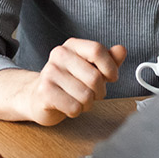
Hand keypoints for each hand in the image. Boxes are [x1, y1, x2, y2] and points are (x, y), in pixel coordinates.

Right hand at [0, 39, 125, 125]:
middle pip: (94, 77)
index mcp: (72, 46)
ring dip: (87, 103)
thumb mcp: (89, 68)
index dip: (110, 67)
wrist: (37, 97)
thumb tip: (121, 50)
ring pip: (86, 95)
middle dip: (99, 92)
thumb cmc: (68, 82)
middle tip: (92, 94)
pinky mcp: (45, 92)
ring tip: (78, 99)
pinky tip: (68, 106)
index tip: (111, 77)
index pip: (97, 50)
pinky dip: (76, 111)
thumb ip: (107, 59)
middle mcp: (59, 55)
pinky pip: (74, 107)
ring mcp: (49, 73)